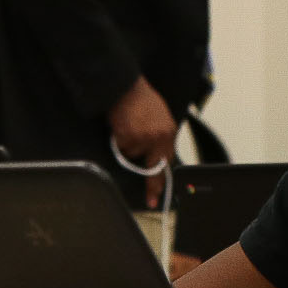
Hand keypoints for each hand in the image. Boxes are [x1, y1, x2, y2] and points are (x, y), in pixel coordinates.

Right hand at [108, 76, 176, 207]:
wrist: (125, 87)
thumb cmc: (140, 99)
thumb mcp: (158, 117)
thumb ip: (159, 135)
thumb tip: (154, 153)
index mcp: (169, 131)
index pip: (167, 160)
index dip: (162, 179)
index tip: (160, 194)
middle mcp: (159, 137)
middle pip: (154, 168)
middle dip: (153, 185)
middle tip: (151, 200)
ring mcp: (144, 138)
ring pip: (132, 154)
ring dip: (127, 144)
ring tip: (128, 126)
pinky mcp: (129, 137)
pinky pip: (121, 146)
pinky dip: (118, 138)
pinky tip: (121, 124)